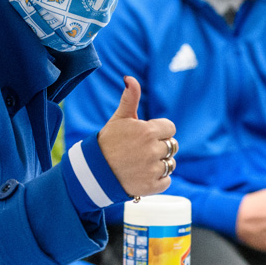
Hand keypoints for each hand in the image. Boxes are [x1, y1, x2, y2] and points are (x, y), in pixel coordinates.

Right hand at [98, 76, 176, 197]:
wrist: (94, 172)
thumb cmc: (108, 142)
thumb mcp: (119, 119)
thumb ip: (130, 98)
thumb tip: (129, 78)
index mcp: (147, 131)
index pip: (170, 128)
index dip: (159, 131)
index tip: (146, 136)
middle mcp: (152, 150)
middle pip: (172, 146)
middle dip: (160, 146)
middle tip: (141, 151)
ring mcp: (152, 169)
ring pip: (170, 164)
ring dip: (160, 164)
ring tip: (142, 163)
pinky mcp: (151, 186)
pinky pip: (166, 181)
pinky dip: (158, 180)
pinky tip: (143, 175)